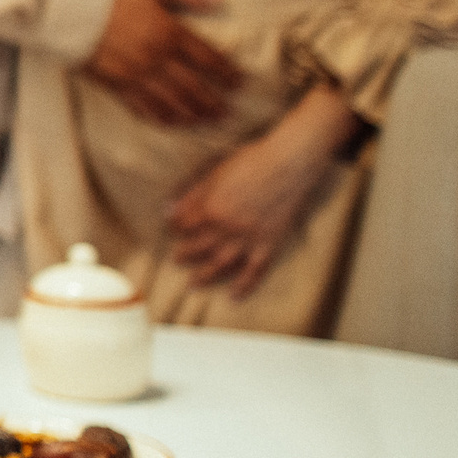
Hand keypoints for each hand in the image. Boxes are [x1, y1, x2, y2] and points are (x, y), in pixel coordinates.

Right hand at [85, 0, 242, 125]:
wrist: (65, 5)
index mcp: (168, 31)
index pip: (207, 58)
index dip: (226, 72)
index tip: (239, 82)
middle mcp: (156, 58)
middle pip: (193, 86)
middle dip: (213, 101)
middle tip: (227, 112)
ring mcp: (135, 74)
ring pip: (171, 102)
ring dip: (191, 114)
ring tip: (205, 121)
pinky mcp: (114, 84)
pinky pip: (142, 106)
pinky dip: (160, 117)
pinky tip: (171, 123)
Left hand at [165, 87, 359, 294]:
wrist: (289, 164)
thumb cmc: (251, 161)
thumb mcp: (214, 173)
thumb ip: (192, 195)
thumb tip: (168, 210)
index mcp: (210, 208)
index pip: (185, 225)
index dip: (177, 228)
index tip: (175, 230)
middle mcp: (226, 228)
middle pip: (199, 247)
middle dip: (185, 255)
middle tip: (177, 260)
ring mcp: (248, 238)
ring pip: (221, 263)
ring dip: (205, 276)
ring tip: (192, 284)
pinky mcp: (270, 244)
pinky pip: (255, 271)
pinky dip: (244, 285)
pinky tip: (234, 296)